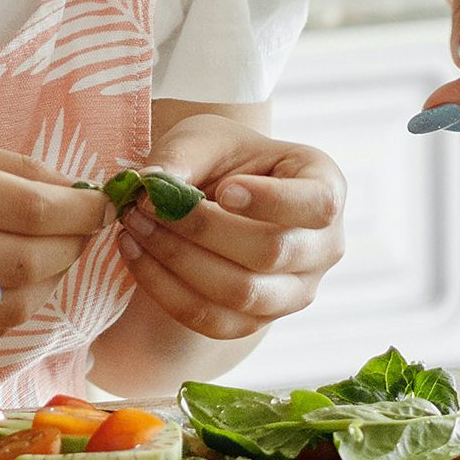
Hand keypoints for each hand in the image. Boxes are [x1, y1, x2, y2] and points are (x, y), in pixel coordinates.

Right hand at [0, 139, 99, 356]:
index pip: (24, 205)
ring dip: (50, 276)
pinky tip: (19, 277)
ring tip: (58, 246)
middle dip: (71, 243)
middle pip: (23, 261)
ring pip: (11, 305)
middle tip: (87, 221)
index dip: (75, 206)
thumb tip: (69, 188)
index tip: (100, 198)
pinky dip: (17, 302)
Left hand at [118, 115, 347, 341]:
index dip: (272, 201)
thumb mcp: (205, 138)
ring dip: (177, 261)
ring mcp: (295, 292)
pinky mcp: (258, 321)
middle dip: (201, 230)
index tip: (224, 190)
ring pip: (242, 293)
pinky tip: (135, 254)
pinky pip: (212, 320)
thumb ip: (181, 156)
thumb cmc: (223, 159)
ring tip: (133, 226)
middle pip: (272, 252)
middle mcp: (324, 247)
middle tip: (147, 204)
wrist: (216, 195)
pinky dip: (165, 290)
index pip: (317, 203)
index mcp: (325, 187)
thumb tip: (150, 186)